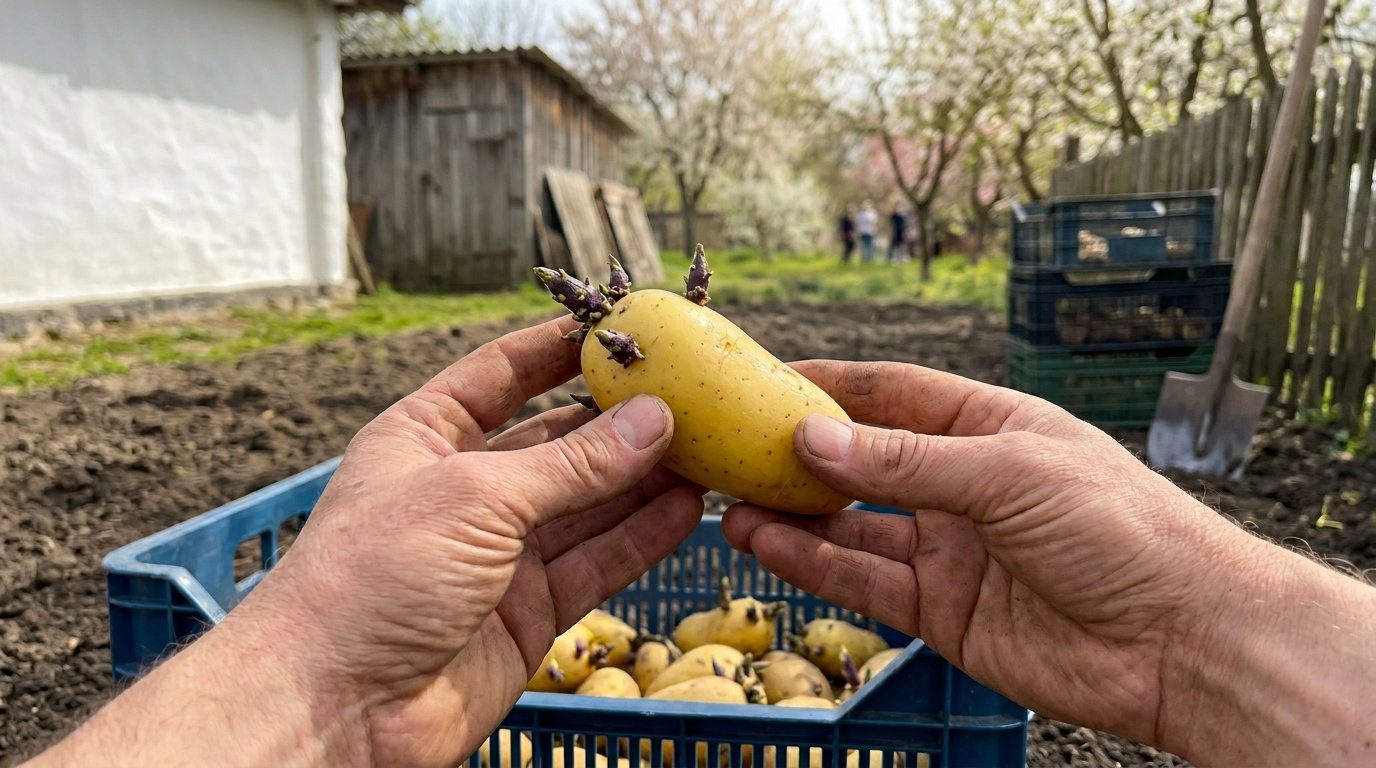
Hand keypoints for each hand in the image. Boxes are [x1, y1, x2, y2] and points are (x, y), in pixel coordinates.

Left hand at [33, 318, 703, 767]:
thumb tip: (654, 419)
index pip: (503, 374)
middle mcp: (466, 489)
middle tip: (691, 394)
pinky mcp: (529, 613)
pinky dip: (642, 537)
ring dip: (644, 479)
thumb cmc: (376, 576)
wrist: (334, 706)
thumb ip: (574, 463)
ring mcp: (500, 555)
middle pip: (558, 441)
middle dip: (620, 420)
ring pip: (588, 505)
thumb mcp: (477, 496)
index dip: (560, 347)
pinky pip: (597, 563)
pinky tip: (688, 509)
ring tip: (708, 448)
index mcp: (427, 437)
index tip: (623, 325)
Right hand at [722, 360, 1375, 765]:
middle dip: (798, 457)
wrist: (1182, 640)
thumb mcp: (1007, 472)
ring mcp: (950, 550)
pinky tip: (767, 547)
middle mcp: (963, 485)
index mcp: (990, 427)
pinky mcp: (943, 613)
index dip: (830, 385)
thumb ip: (905, 461)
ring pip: (852, 527)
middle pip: (863, 461)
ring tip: (730, 504)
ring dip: (793, 515)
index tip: (763, 379)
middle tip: (729, 451)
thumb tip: (813, 437)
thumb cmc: (1121, 529)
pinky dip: (814, 565)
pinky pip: (865, 581)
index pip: (894, 393)